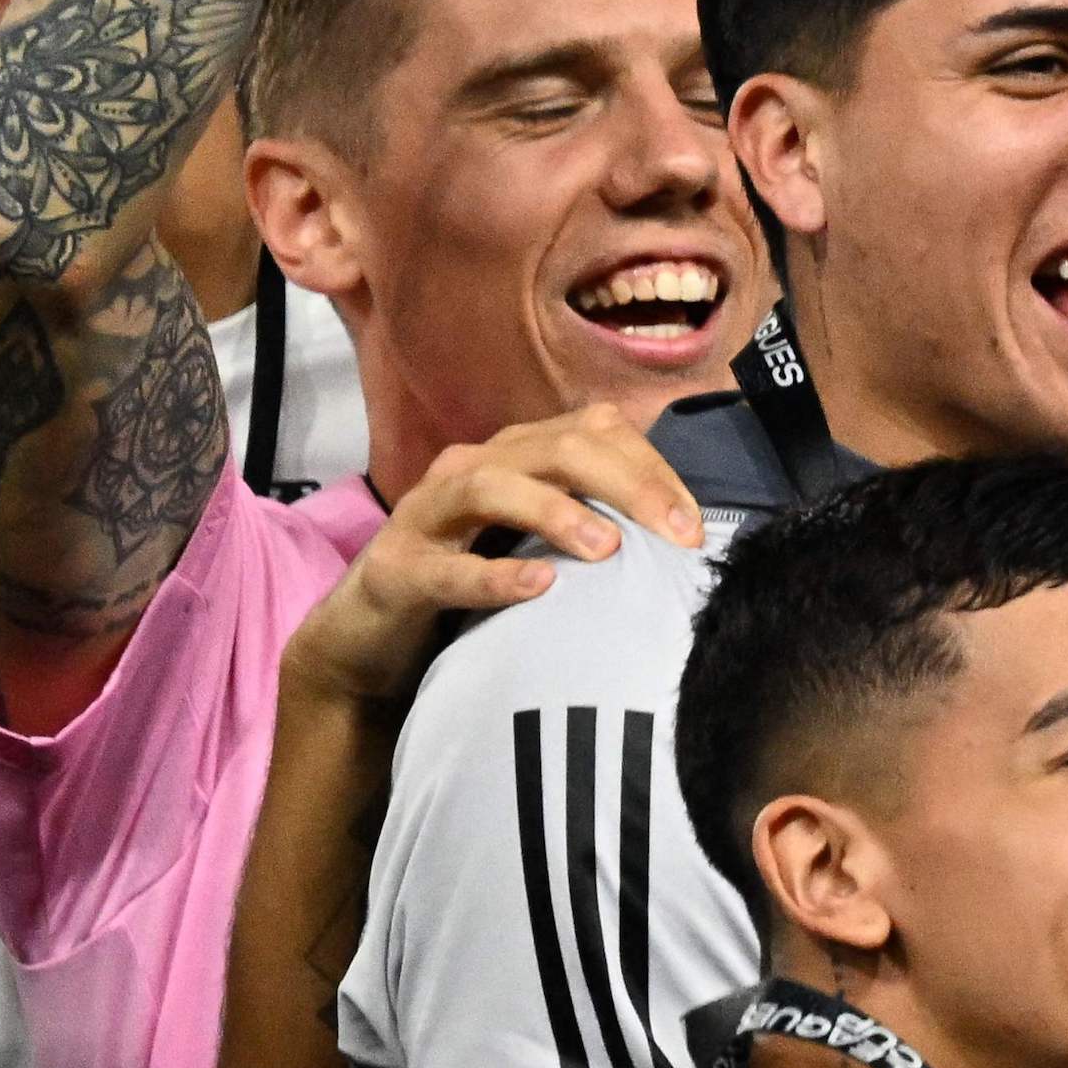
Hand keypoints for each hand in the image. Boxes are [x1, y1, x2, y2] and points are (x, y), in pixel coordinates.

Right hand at [279, 409, 704, 712]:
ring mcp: (427, 514)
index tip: (696, 524)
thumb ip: (598, 523)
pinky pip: (446, 569)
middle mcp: (473, 469)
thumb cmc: (474, 581)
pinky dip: (494, 576)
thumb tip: (685, 534)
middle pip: (558, 449)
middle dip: (628, 484)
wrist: (371, 634)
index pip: (597, 433)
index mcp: (516, 456)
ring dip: (557, 512)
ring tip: (608, 548)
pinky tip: (539, 585)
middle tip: (678, 533)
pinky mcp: (395, 570)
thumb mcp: (540, 541)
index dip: (653, 470)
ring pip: (492, 487)